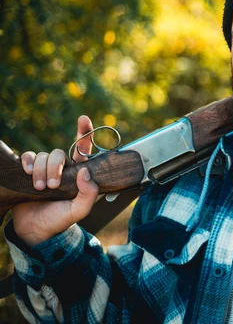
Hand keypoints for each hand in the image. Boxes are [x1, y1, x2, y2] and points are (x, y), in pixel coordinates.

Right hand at [12, 116, 99, 246]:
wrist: (35, 230)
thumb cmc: (60, 219)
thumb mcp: (79, 210)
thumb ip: (89, 194)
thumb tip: (85, 172)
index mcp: (78, 174)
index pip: (83, 150)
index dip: (85, 133)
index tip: (83, 119)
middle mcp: (63, 168)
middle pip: (59, 153)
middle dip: (55, 168)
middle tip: (53, 186)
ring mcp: (45, 169)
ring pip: (43, 156)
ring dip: (41, 171)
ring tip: (41, 188)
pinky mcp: (29, 171)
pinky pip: (28, 156)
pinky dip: (28, 162)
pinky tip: (27, 172)